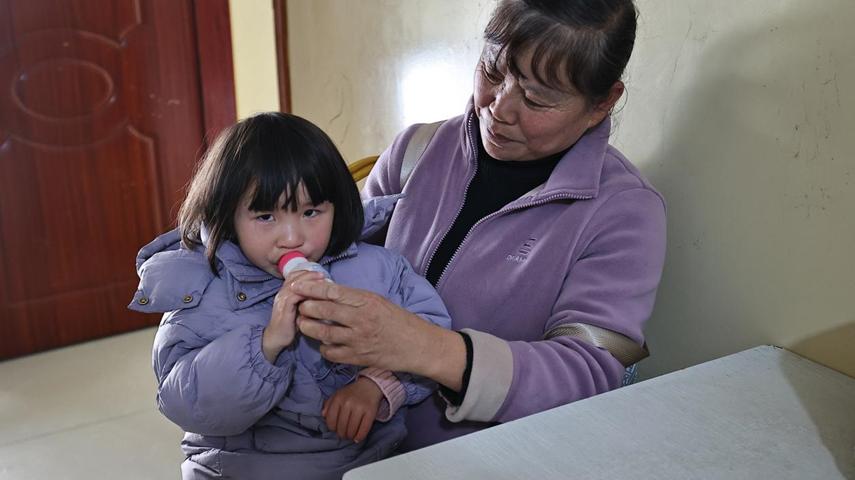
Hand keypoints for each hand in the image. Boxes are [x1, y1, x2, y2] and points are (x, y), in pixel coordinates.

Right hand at [261, 270, 322, 362]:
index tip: (320, 273)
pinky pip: (294, 296)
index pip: (293, 276)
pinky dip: (305, 292)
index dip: (306, 273)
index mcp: (284, 292)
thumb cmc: (290, 325)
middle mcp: (281, 293)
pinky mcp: (283, 308)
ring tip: (321, 280)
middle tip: (322, 274)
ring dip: (308, 281)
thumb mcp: (299, 309)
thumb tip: (322, 294)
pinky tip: (315, 293)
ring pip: (294, 284)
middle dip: (309, 274)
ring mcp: (281, 300)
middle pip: (294, 277)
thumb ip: (305, 300)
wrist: (276, 339)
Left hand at [291, 279, 466, 389]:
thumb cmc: (399, 321)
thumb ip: (355, 298)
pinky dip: (323, 347)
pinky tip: (323, 342)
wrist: (417, 345)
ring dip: (308, 327)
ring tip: (303, 323)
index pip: (332, 291)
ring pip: (322, 332)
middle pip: (323, 310)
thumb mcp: (379, 301)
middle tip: (299, 305)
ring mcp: (358, 340)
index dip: (311, 288)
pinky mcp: (357, 357)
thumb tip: (329, 293)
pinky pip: (331, 353)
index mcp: (366, 301)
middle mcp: (360, 319)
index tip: (298, 286)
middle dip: (305, 307)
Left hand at [322, 377, 382, 442]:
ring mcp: (359, 407)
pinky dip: (360, 437)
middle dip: (342, 434)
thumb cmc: (352, 393)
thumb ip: (328, 404)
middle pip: (341, 427)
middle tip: (344, 435)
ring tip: (351, 436)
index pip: (330, 421)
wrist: (370, 385)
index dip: (333, 428)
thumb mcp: (338, 394)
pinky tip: (358, 438)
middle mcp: (348, 403)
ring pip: (351, 430)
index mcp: (338, 399)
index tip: (336, 429)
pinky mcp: (370, 412)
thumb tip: (323, 415)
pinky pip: (363, 429)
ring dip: (350, 436)